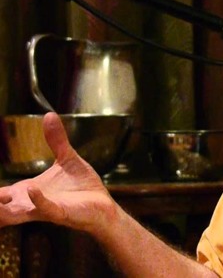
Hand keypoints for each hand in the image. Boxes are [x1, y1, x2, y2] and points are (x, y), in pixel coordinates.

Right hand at [0, 112, 116, 233]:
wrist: (103, 204)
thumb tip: (49, 115)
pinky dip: (37, 199)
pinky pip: (45, 209)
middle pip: (0, 209)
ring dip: (2, 207)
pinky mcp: (61, 213)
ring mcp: (44, 209)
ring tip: (1, 195)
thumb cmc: (82, 186)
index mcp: (28, 191)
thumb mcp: (67, 159)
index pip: (0, 194)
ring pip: (13, 215)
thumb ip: (56, 140)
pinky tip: (32, 188)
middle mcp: (31, 203)